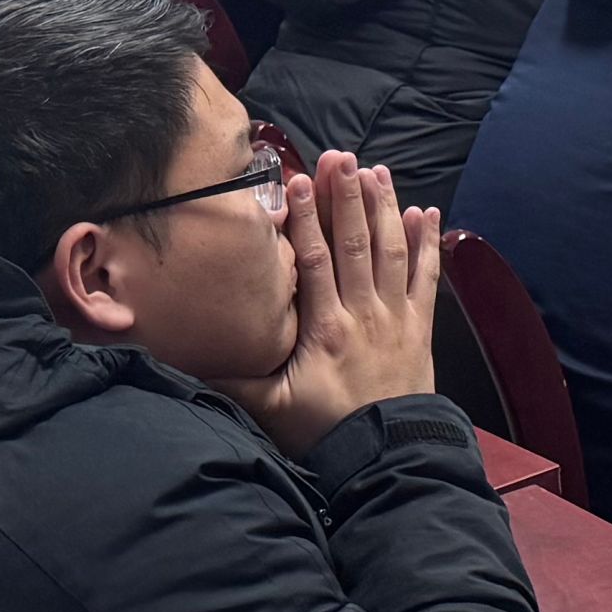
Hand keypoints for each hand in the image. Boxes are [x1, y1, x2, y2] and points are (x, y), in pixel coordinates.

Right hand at [227, 153, 439, 456]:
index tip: (299, 180)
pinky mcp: (421, 327)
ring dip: (383, 208)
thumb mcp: (271, 409)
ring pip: (391, 251)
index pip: (315, 262)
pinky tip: (425, 211)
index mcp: (326, 329)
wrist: (387, 456)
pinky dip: (428, 242)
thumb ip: (233, 379)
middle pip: (355, 244)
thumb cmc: (326, 431)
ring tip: (376, 170)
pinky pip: (427, 277)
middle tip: (341, 155)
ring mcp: (396, 318)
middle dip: (347, 196)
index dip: (306, 220)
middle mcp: (363, 314)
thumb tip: (184, 357)